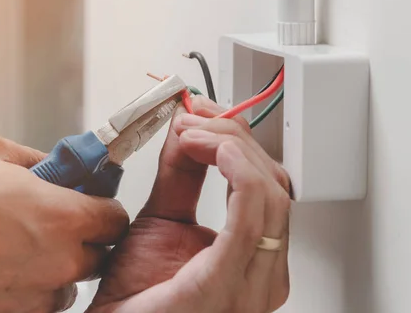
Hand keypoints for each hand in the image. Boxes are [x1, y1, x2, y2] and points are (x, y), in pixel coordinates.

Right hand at [0, 127, 128, 312]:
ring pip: (70, 280)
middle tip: (53, 217)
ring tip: (19, 243)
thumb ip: (32, 155)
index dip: (104, 204)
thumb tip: (51, 164)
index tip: (90, 197)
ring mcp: (38, 295)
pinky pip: (41, 300)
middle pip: (100, 251)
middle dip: (84, 233)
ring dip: (58, 262)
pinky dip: (32, 284)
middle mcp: (60, 261)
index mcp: (62, 216)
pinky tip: (1, 265)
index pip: (116, 217)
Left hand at [88, 97, 290, 312]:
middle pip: (272, 181)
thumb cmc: (137, 298)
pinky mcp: (227, 284)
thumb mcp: (162, 219)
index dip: (238, 141)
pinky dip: (239, 172)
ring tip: (193, 134)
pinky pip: (251, 217)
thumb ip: (180, 174)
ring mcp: (253, 281)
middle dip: (233, 137)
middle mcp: (264, 270)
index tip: (202, 116)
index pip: (267, 183)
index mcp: (253, 255)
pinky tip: (214, 151)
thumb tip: (187, 127)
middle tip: (194, 120)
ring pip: (268, 191)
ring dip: (231, 147)